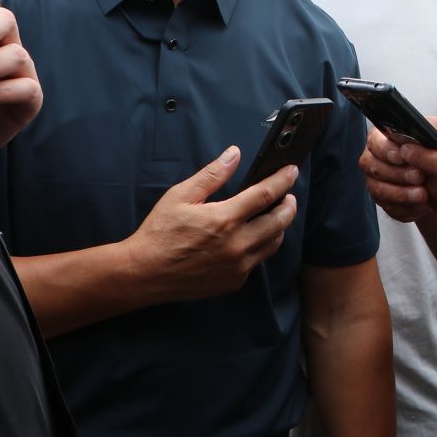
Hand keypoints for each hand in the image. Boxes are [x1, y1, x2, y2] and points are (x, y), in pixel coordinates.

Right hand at [121, 147, 299, 303]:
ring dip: (278, 227)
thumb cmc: (160, 232)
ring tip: (273, 215)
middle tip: (288, 196)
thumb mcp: (181, 196)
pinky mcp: (233, 282)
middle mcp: (237, 245)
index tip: (291, 171)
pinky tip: (250, 238)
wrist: (144, 273)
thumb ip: (212, 175)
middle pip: (279, 222)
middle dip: (289, 206)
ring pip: (273, 244)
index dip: (283, 180)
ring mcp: (237, 267)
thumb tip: (234, 154)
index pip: (265, 195)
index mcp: (224, 219)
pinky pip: (256, 261)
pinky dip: (259, 247)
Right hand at [358, 118, 436, 222]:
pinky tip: (422, 205)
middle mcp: (372, 160)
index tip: (404, 156)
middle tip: (419, 176)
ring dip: (402, 193)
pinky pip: (390, 208)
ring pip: (379, 190)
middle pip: (374, 167)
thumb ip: (432, 127)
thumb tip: (417, 133)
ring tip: (423, 194)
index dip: (387, 150)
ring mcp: (375, 183)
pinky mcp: (385, 203)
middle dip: (397, 173)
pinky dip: (406, 208)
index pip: (375, 142)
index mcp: (381, 139)